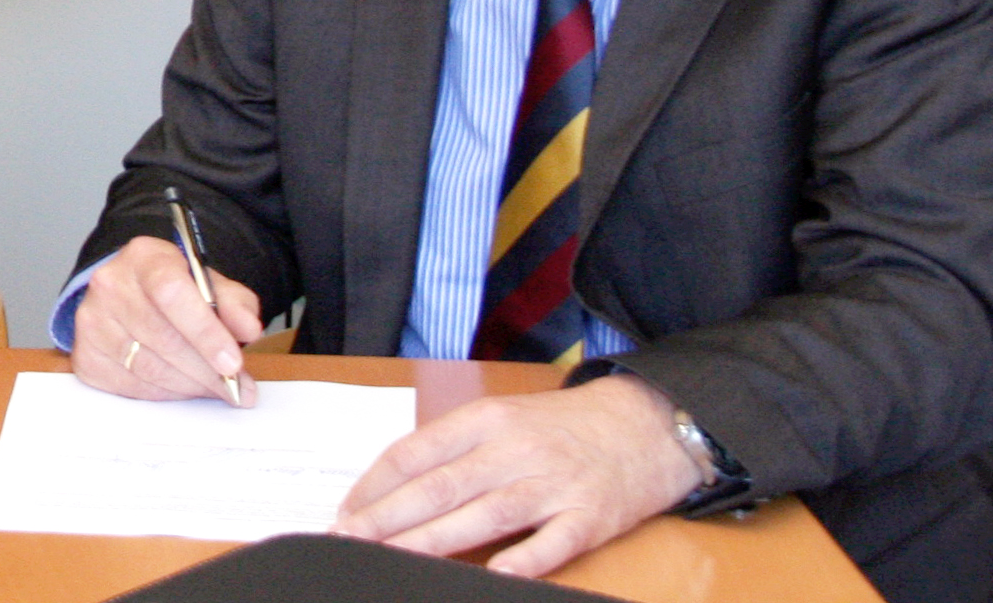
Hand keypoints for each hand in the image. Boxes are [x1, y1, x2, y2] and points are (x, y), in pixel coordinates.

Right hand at [65, 235, 263, 403]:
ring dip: (190, 386)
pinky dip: (165, 394)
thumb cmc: (175, 292)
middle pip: (162, 337)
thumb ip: (235, 303)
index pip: (171, 293)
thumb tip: (248, 328)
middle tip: (236, 388)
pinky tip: (183, 386)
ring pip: (148, 368)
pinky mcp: (85, 356)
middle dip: (206, 371)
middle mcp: (109, 284)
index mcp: (143, 257)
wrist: (131, 295)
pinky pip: (131, 387)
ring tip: (215, 388)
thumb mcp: (210, 285)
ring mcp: (91, 321)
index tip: (232, 363)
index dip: (205, 332)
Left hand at [333, 374, 704, 578]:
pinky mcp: (590, 517)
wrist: (648, 424)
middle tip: (347, 538)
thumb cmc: (563, 426)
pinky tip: (495, 575)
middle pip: (441, 486)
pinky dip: (524, 560)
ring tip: (392, 559)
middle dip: (388, 516)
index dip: (376, 483)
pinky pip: (552, 543)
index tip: (344, 509)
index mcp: (487, 419)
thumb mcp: (505, 418)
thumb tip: (398, 484)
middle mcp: (515, 449)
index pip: (417, 451)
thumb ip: (457, 447)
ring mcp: (553, 484)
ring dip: (433, 541)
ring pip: (483, 515)